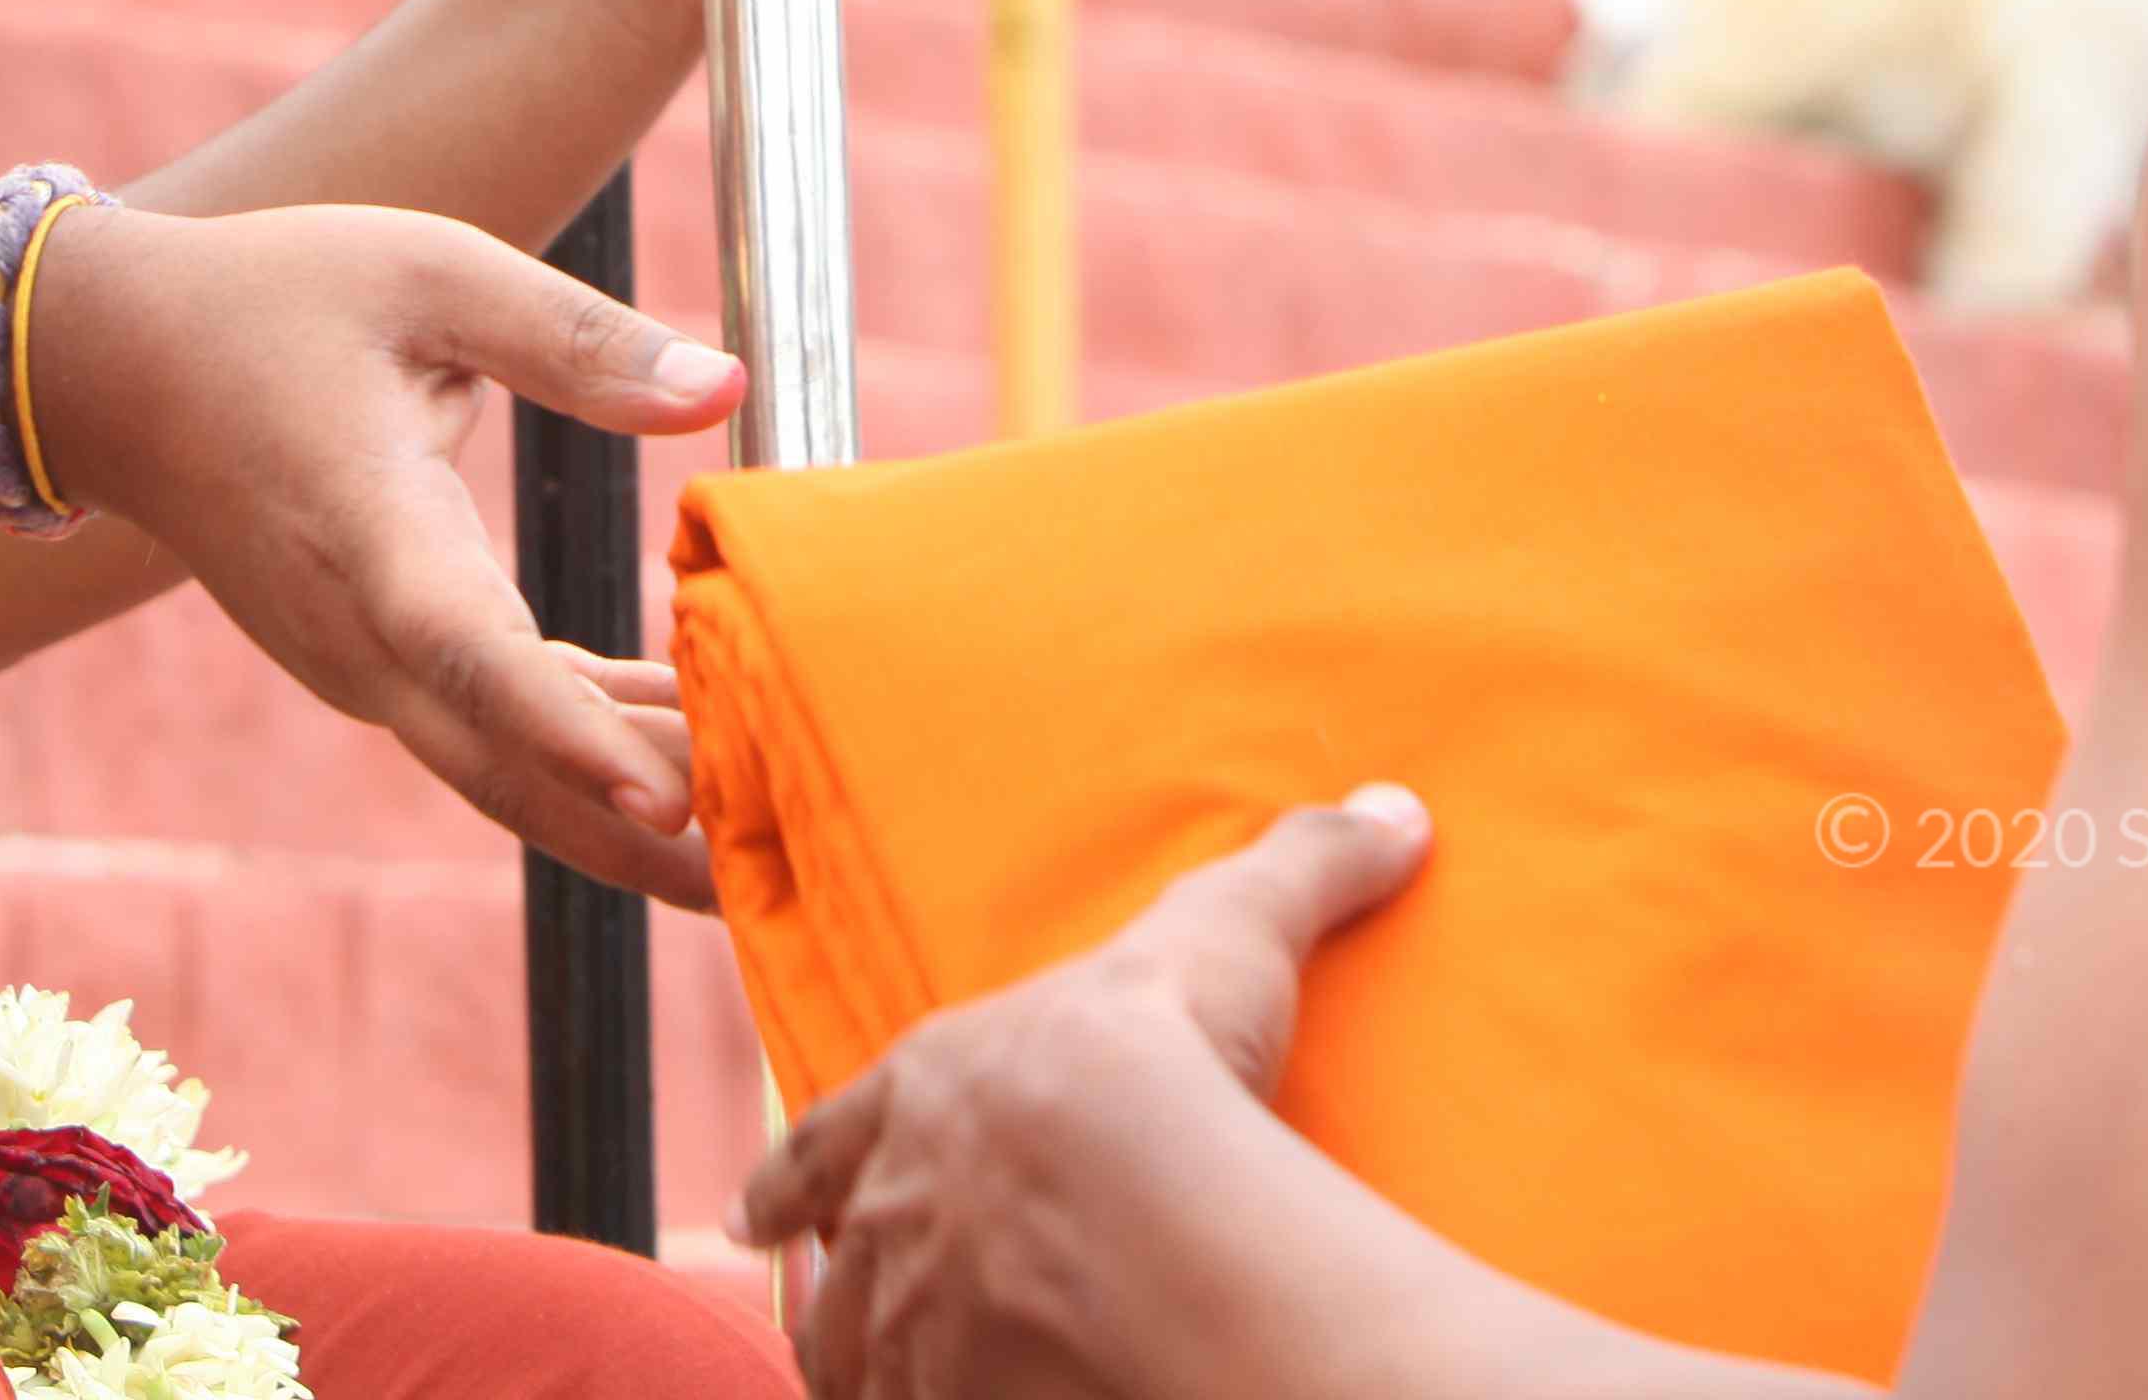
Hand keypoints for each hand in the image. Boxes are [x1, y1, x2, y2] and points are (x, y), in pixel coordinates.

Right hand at [22, 199, 746, 903]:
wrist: (116, 370)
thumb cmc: (275, 299)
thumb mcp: (429, 272)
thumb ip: (576, 340)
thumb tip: (726, 389)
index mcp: (368, 530)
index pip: (472, 649)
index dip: (571, 731)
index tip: (669, 800)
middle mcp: (358, 632)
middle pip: (509, 767)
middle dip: (642, 841)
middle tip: (779, 895)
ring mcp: (360, 667)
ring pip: (508, 769)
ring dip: (631, 814)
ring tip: (774, 848)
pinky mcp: (375, 667)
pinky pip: (492, 732)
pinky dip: (589, 751)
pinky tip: (701, 742)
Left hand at [735, 790, 1432, 1398]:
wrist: (1134, 1181)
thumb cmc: (1158, 1043)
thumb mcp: (1229, 930)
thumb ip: (1303, 867)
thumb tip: (1395, 806)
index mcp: (928, 1092)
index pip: (827, 1138)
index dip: (794, 1176)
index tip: (752, 1212)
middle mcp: (895, 1204)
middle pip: (835, 1261)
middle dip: (829, 1288)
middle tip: (810, 1308)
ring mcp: (911, 1310)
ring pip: (853, 1357)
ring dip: (855, 1373)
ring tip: (862, 1394)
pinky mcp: (946, 1394)